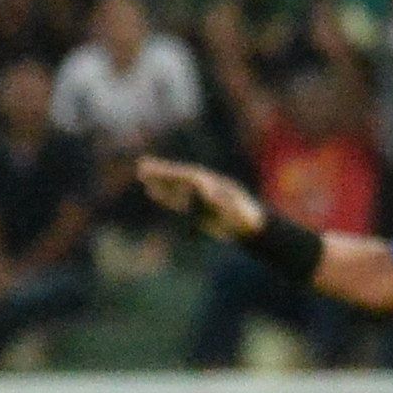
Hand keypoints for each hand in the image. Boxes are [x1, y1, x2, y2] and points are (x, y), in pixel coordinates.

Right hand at [127, 154, 263, 237]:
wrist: (252, 226)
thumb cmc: (247, 218)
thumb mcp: (236, 209)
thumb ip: (222, 201)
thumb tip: (207, 193)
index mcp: (214, 183)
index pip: (191, 177)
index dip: (174, 175)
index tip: (158, 171)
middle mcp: (205, 186)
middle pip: (180, 178)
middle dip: (162, 172)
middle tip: (142, 165)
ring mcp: (200, 196)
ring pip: (176, 187)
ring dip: (159, 181)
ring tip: (140, 173)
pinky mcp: (196, 208)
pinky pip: (177, 200)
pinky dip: (164, 195)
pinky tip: (151, 191)